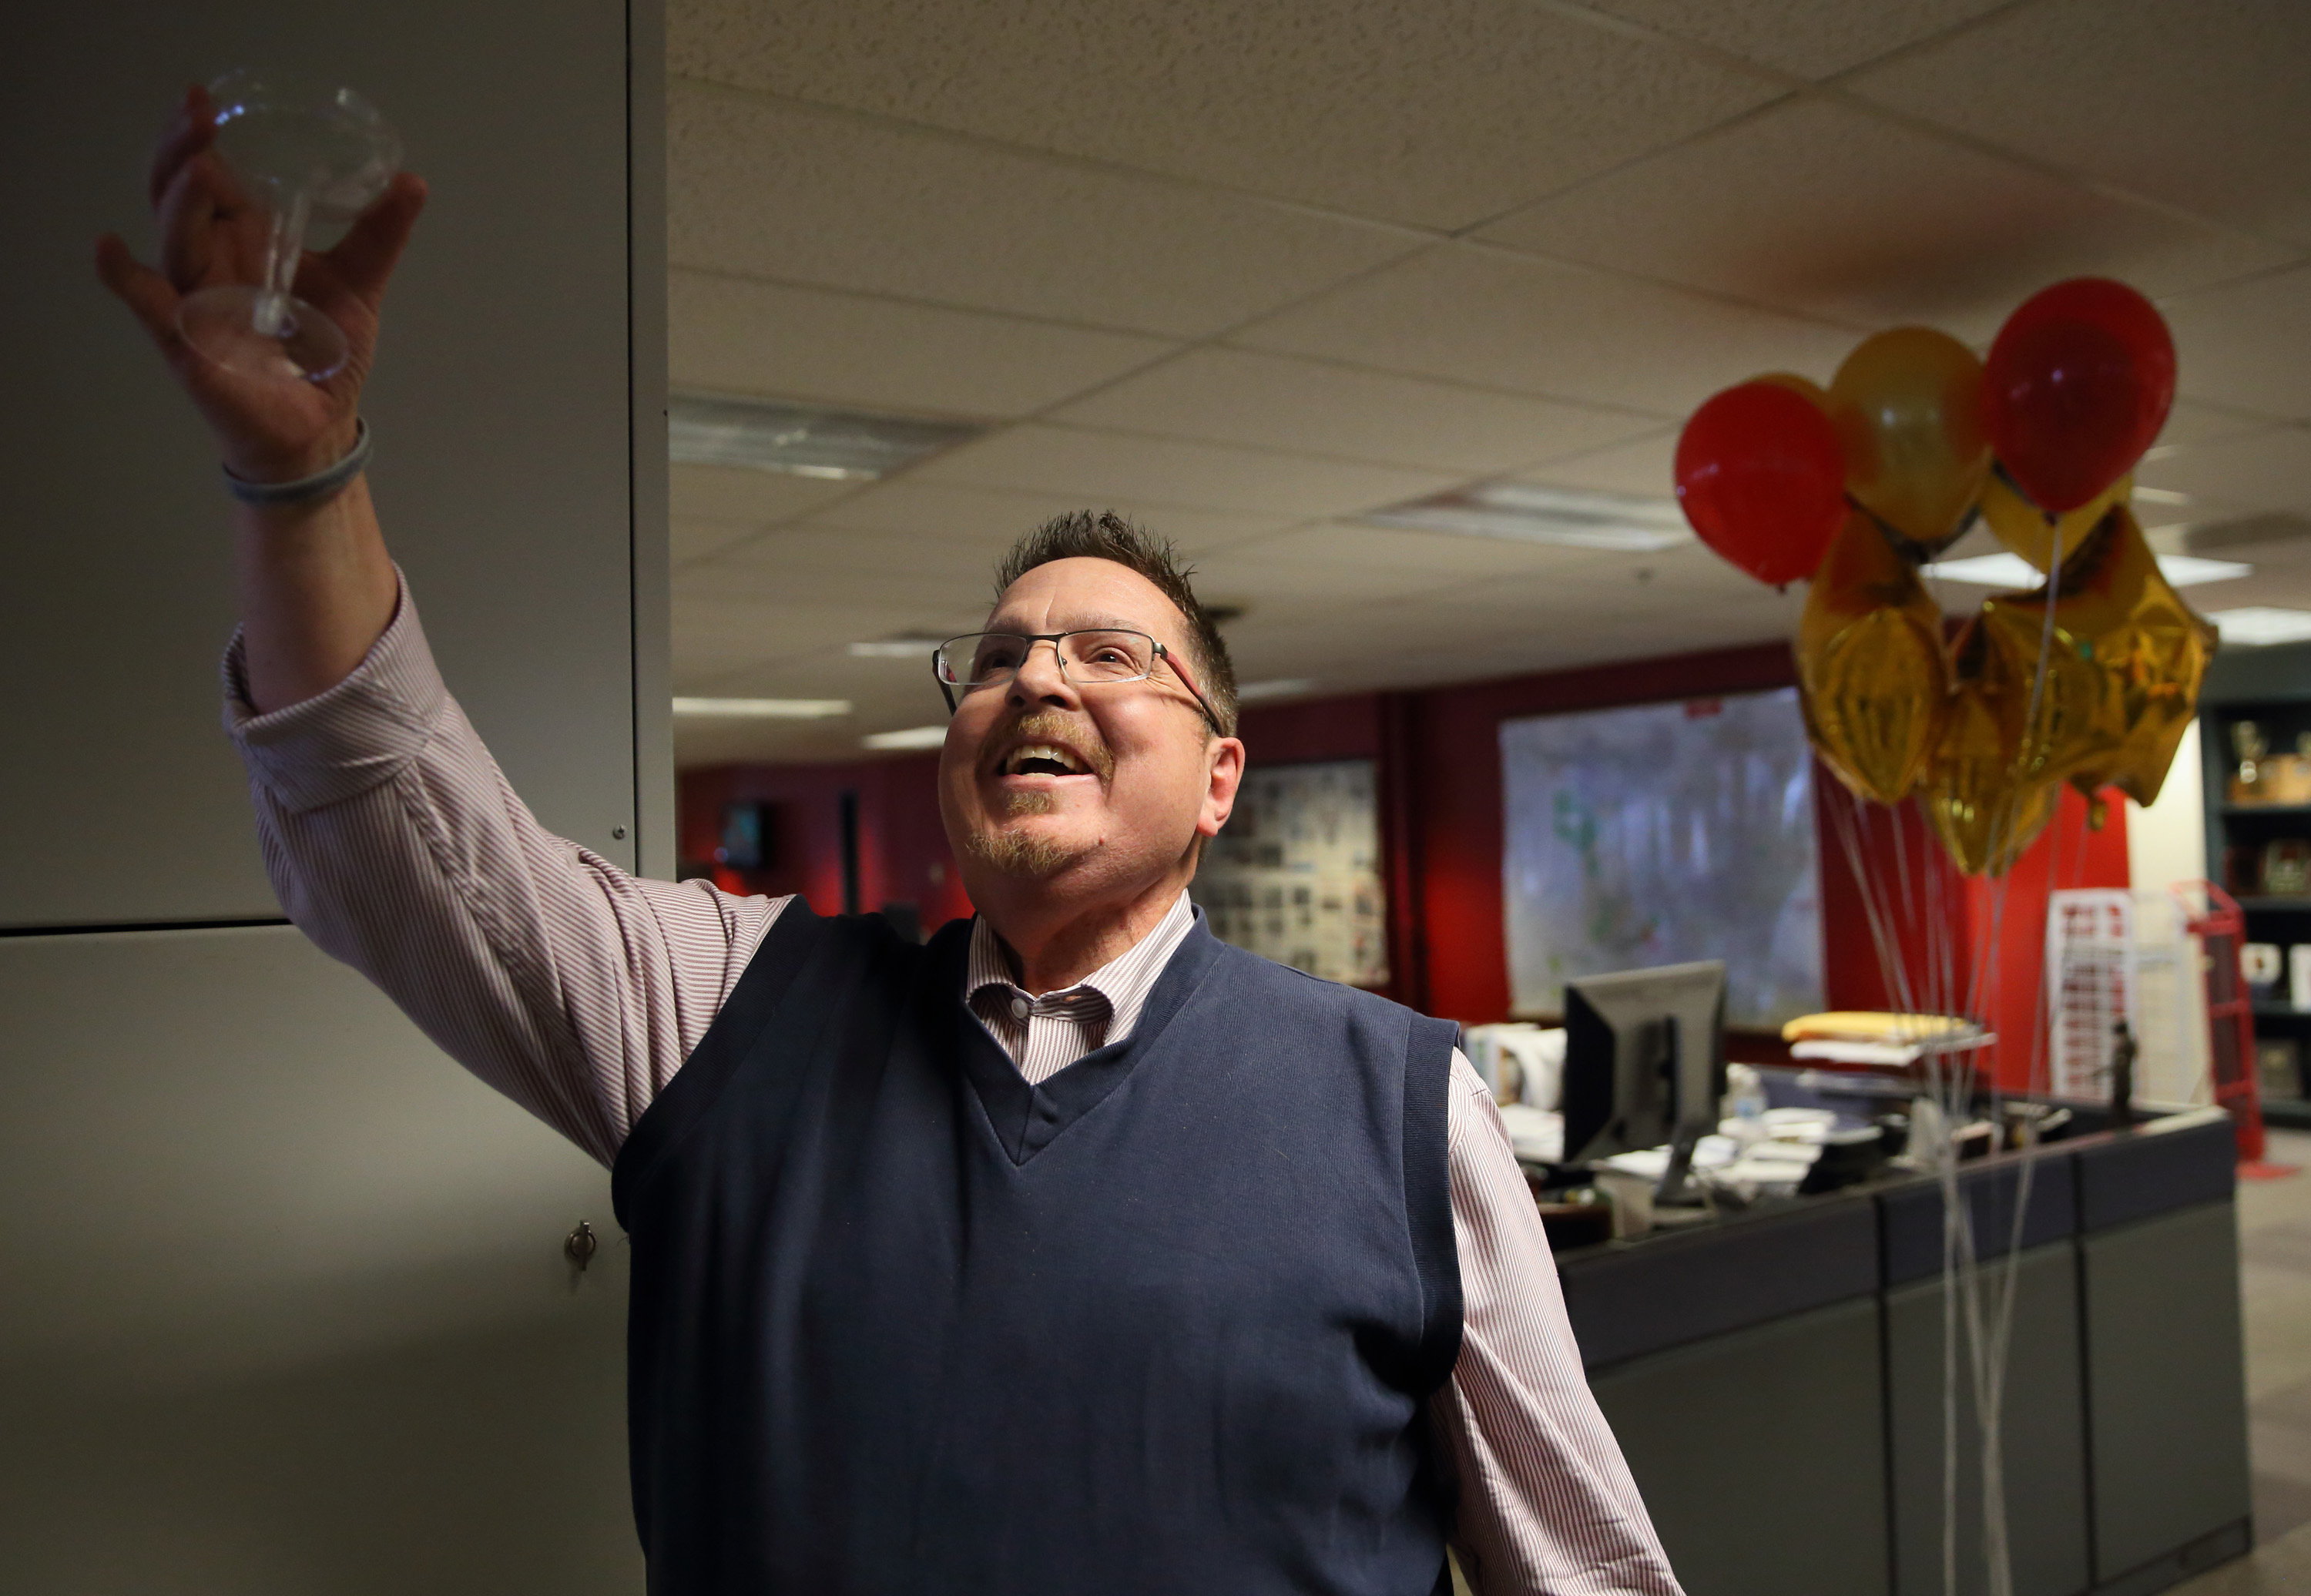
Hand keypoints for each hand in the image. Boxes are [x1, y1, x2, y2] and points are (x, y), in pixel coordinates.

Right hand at [96, 84, 427, 483]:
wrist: (321, 427)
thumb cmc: (325, 353)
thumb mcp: (359, 284)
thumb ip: (379, 234)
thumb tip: (413, 181)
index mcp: (244, 238)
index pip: (211, 176)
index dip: (201, 138)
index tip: (205, 99)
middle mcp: (211, 261)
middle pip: (180, 194)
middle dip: (185, 152)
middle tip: (198, 115)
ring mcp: (195, 298)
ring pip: (173, 240)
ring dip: (179, 203)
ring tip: (195, 172)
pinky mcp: (187, 342)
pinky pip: (147, 304)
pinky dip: (126, 278)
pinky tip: (113, 250)